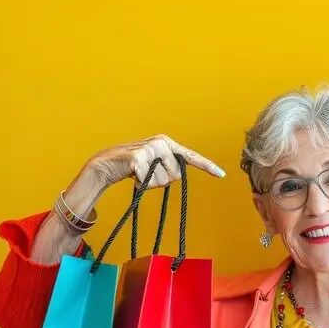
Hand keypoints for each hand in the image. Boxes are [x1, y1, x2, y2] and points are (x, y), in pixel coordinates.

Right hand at [90, 134, 225, 189]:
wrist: (106, 164)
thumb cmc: (133, 166)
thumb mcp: (154, 162)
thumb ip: (168, 164)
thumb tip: (179, 173)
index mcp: (167, 143)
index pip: (190, 156)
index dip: (207, 166)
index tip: (221, 175)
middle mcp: (161, 143)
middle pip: (176, 175)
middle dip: (162, 180)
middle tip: (147, 174)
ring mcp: (149, 149)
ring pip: (163, 181)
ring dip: (150, 184)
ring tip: (139, 174)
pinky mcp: (138, 159)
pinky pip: (148, 182)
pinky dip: (140, 184)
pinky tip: (132, 176)